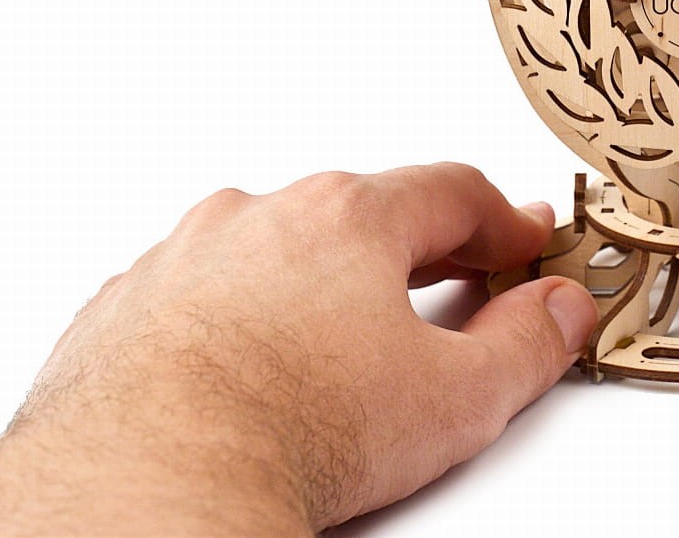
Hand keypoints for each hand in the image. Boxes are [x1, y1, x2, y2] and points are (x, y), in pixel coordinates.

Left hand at [0, 164, 598, 535]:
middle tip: (448, 289)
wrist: (146, 486)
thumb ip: (524, 344)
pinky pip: (194, 298)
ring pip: (267, 252)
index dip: (500, 222)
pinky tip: (249, 378)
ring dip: (310, 285)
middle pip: (357, 214)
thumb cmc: (290, 431)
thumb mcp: (455, 398)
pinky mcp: (120, 312)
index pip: (450, 193)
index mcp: (347, 217)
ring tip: (338, 353)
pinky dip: (230, 323)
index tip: (521, 242)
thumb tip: (558, 311)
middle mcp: (257, 216)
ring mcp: (179, 259)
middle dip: (409, 251)